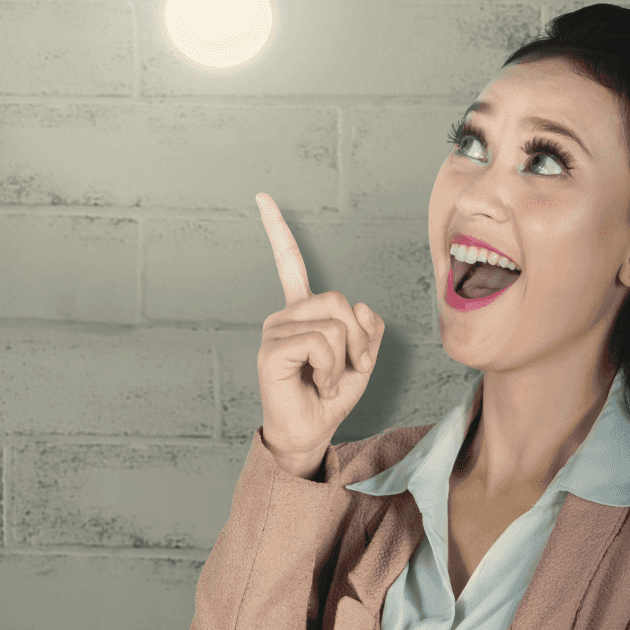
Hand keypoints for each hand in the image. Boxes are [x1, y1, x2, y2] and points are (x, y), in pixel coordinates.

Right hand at [254, 192, 385, 469]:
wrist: (311, 432)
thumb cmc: (330, 396)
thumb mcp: (362, 357)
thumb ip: (368, 328)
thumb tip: (361, 307)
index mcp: (303, 311)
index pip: (290, 262)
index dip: (277, 229)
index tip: (261, 197)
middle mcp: (284, 315)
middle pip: (341, 301)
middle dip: (358, 340)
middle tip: (345, 370)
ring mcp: (275, 330)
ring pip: (336, 324)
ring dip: (345, 360)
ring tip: (327, 380)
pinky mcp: (271, 350)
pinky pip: (322, 342)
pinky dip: (332, 369)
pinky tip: (318, 384)